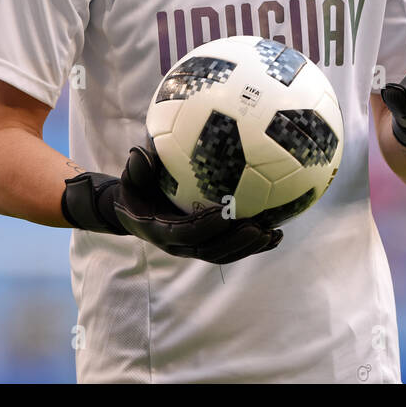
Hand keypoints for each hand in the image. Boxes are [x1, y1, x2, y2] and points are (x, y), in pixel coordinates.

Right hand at [61, 144, 282, 264]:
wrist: (133, 211)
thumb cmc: (134, 189)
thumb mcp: (130, 178)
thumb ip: (137, 168)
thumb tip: (141, 152)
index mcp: (161, 231)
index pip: (187, 233)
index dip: (207, 227)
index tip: (226, 213)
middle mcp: (179, 246)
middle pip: (211, 251)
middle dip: (236, 241)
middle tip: (258, 227)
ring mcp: (193, 249)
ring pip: (224, 254)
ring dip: (249, 247)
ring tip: (272, 234)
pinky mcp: (205, 246)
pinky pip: (230, 250)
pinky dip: (253, 246)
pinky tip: (275, 235)